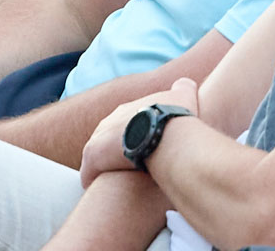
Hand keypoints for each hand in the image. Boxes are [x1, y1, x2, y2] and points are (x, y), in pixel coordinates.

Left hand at [78, 77, 199, 185]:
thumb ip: (183, 89)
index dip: (132, 137)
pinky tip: (101, 190)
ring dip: (104, 168)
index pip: (124, 124)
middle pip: (107, 138)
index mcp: (127, 110)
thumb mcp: (182, 96)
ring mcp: (99, 137)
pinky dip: (93, 180)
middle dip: (116, 152)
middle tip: (129, 168)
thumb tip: (186, 84)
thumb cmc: (176, 118)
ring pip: (96, 156)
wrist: (166, 134)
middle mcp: (109, 120)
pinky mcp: (94, 156)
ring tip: (114, 183)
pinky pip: (88, 172)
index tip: (140, 149)